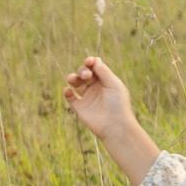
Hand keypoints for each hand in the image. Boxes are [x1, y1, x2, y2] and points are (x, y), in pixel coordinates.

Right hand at [63, 55, 162, 185]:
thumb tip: (95, 59)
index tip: (89, 62)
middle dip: (82, 70)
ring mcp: (87, 97)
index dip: (91, 62)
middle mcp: (96, 88)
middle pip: (84, 73)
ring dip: (72, 78)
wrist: (115, 126)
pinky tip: (69, 91)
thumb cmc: (118, 105)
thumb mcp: (113, 85)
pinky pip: (70, 97)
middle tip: (86, 76)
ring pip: (75, 82)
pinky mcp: (80, 107)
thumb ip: (104, 72)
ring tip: (72, 80)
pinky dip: (67, 92)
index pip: (95, 67)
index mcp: (106, 81)